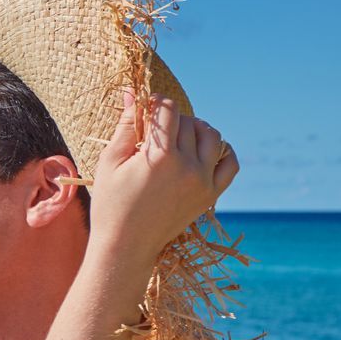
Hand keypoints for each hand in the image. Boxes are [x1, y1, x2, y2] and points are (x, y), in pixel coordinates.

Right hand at [87, 90, 236, 267]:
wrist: (126, 246)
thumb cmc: (111, 204)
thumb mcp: (110, 162)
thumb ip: (126, 126)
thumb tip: (132, 93)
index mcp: (159, 156)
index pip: (168, 109)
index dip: (156, 102)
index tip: (147, 108)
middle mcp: (187, 166)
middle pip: (188, 122)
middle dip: (172, 119)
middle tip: (155, 131)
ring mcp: (203, 181)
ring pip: (213, 137)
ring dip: (197, 129)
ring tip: (179, 137)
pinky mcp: (211, 195)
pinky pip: (231, 163)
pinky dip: (223, 151)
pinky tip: (205, 150)